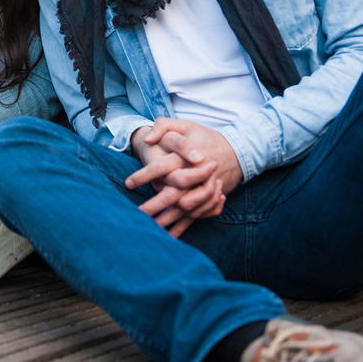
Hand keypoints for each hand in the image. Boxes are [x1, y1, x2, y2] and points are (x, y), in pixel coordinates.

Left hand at [126, 119, 235, 236]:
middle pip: (173, 194)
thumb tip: (149, 139)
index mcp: (187, 157)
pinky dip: (182, 228)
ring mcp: (204, 189)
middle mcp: (196, 175)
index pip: (163, 167)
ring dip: (166, 221)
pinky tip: (168, 237)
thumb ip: (164, 125)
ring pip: (184, 210)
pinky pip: (195, 216)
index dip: (145, 175)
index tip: (128, 184)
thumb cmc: (203, 136)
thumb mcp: (186, 124)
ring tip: (147, 229)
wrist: (234, 150)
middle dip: (154, 206)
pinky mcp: (208, 199)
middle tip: (137, 214)